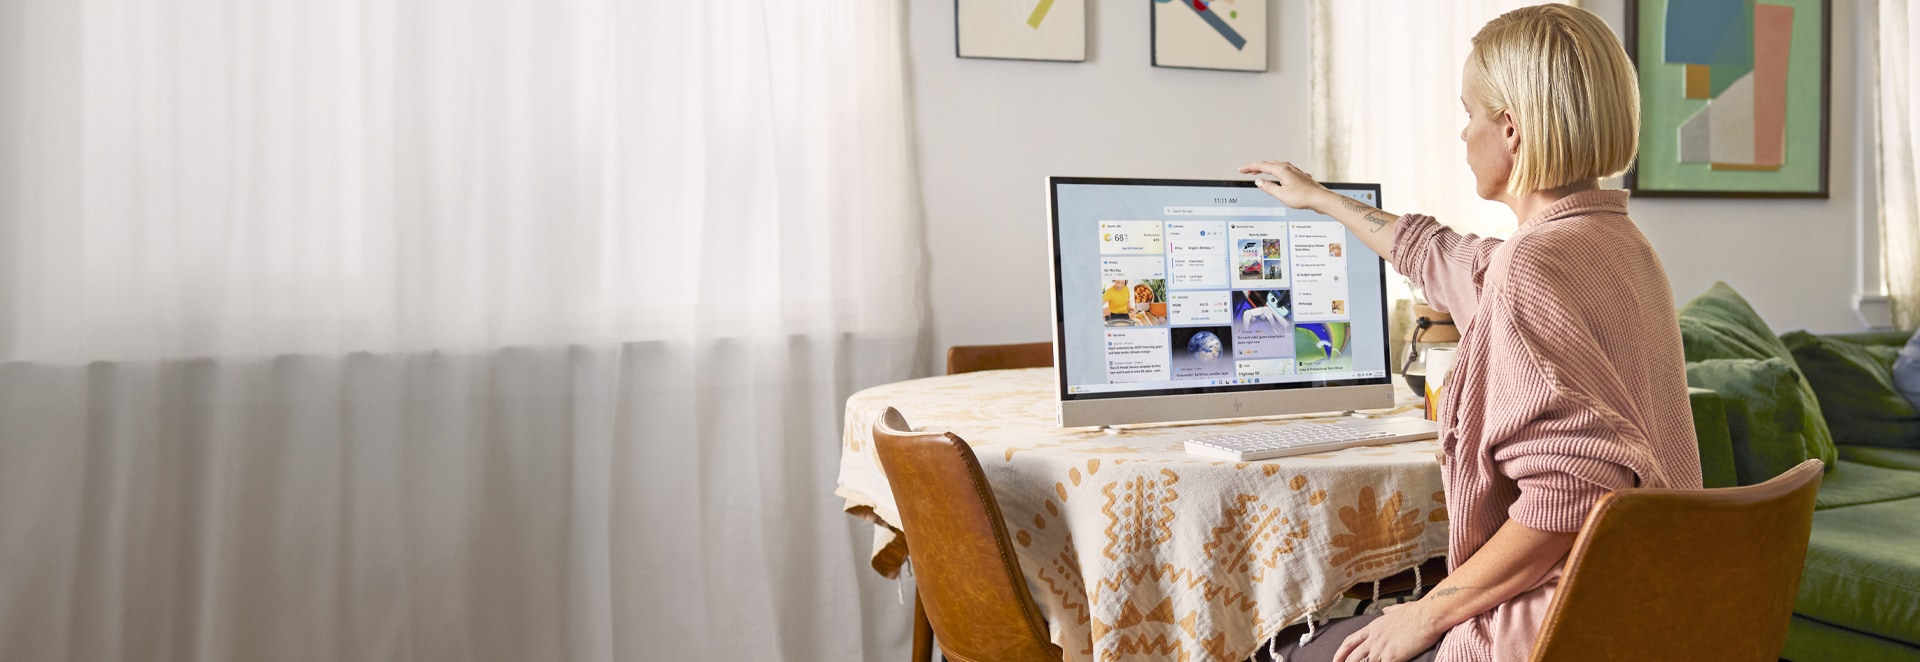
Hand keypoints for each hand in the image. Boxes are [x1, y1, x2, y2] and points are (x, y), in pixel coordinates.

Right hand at [1238, 160, 1334, 212]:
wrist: (1320, 199)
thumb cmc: (1303, 197)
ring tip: (1258, 172)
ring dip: (1266, 168)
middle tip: (1246, 170)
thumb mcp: (1281, 194)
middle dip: (1256, 166)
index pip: (1261, 166)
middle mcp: (1288, 168)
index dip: (1249, 167)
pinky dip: (1275, 172)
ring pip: (1276, 166)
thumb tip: (1259, 182)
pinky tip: (1276, 177)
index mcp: (1282, 170)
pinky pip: (1283, 171)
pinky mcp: (1298, 176)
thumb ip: (1268, 187)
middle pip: (1268, 164)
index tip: (1241, 169)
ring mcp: (1294, 171)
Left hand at [1332, 603, 1447, 661]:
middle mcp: (1374, 638)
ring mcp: (1381, 648)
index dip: (1341, 652)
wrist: (1427, 615)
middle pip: (1353, 656)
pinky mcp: (1392, 657)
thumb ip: (1390, 612)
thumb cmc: (1418, 612)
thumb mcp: (1399, 609)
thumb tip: (1385, 610)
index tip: (1336, 659)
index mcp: (1374, 627)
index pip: (1351, 641)